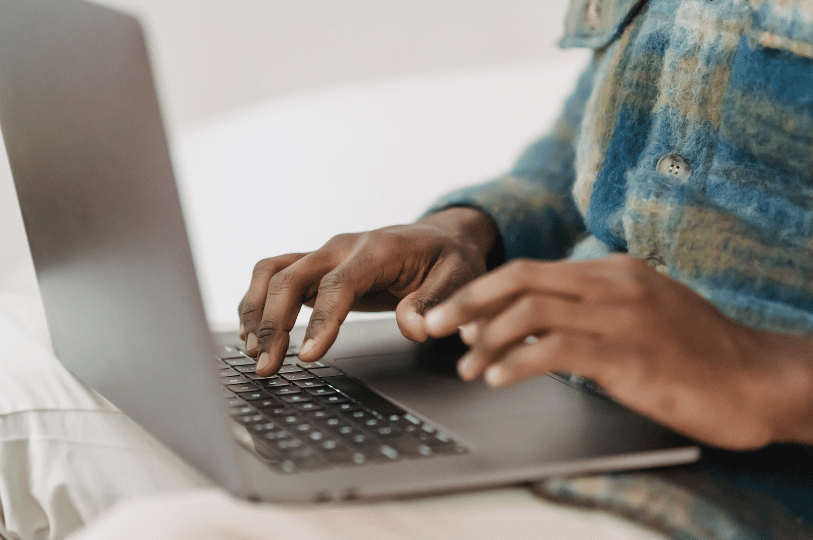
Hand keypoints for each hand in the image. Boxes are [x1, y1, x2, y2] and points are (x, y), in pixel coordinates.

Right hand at [238, 207, 497, 375]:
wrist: (438, 236)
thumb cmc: (449, 258)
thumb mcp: (458, 277)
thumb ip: (435, 302)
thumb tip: (414, 329)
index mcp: (378, 249)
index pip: (339, 283)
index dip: (321, 320)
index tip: (307, 356)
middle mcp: (343, 247)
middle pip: (291, 276)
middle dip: (273, 322)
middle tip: (267, 366)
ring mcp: (325, 254)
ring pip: (273, 272)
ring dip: (256, 310)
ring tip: (254, 353)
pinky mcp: (317, 267)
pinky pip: (275, 277)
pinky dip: (258, 302)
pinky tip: (255, 334)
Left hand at [424, 254, 812, 449]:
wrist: (755, 379)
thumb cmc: (697, 353)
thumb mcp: (642, 314)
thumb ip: (593, 309)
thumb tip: (538, 324)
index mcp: (612, 271)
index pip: (531, 270)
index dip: (485, 291)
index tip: (456, 316)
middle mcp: (612, 284)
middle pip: (520, 278)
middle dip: (468, 302)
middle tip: (434, 328)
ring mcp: (621, 317)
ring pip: (530, 313)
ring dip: (486, 340)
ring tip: (467, 367)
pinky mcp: (627, 355)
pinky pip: (556, 350)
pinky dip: (517, 363)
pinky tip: (499, 379)